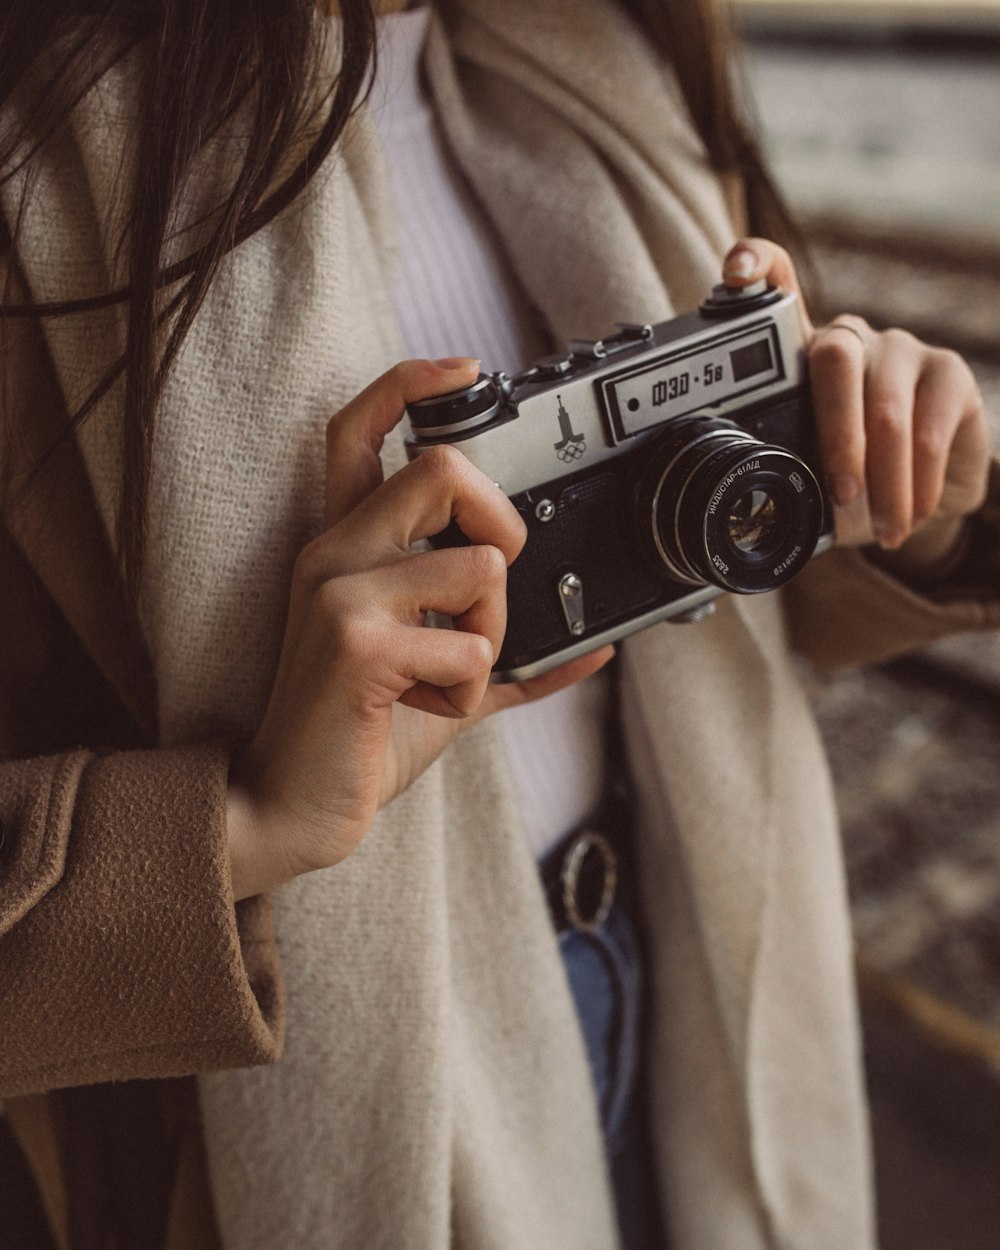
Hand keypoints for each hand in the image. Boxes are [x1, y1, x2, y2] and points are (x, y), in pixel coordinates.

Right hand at [226, 358, 612, 899]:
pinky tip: (427, 705)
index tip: (465, 369)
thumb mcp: (439, 677)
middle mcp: (335, 553)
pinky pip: (470, 642)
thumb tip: (596, 647)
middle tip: (494, 585)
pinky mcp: (355, 642)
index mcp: (347, 548)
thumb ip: (506, 652)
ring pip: (478, 563)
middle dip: (501, 524)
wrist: (292, 803)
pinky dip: (470, 686)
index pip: (356, 430)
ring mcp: (341, 592)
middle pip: (443, 468)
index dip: (410, 383)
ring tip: (448, 673)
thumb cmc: (359, 734)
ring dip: (491, 631)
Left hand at [722, 238, 991, 571]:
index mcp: (799, 357)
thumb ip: (783, 471)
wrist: (919, 500)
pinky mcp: (949, 371)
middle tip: (842, 496)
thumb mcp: (808, 478)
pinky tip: (914, 513)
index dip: (757, 269)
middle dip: (836, 438)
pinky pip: (929, 430)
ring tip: (883, 529)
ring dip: (886, 484)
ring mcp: (900, 349)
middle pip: (833, 358)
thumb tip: (753, 507)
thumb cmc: (849, 482)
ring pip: (886, 411)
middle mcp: (847, 339)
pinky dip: (918, 485)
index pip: (775, 289)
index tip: (735, 272)